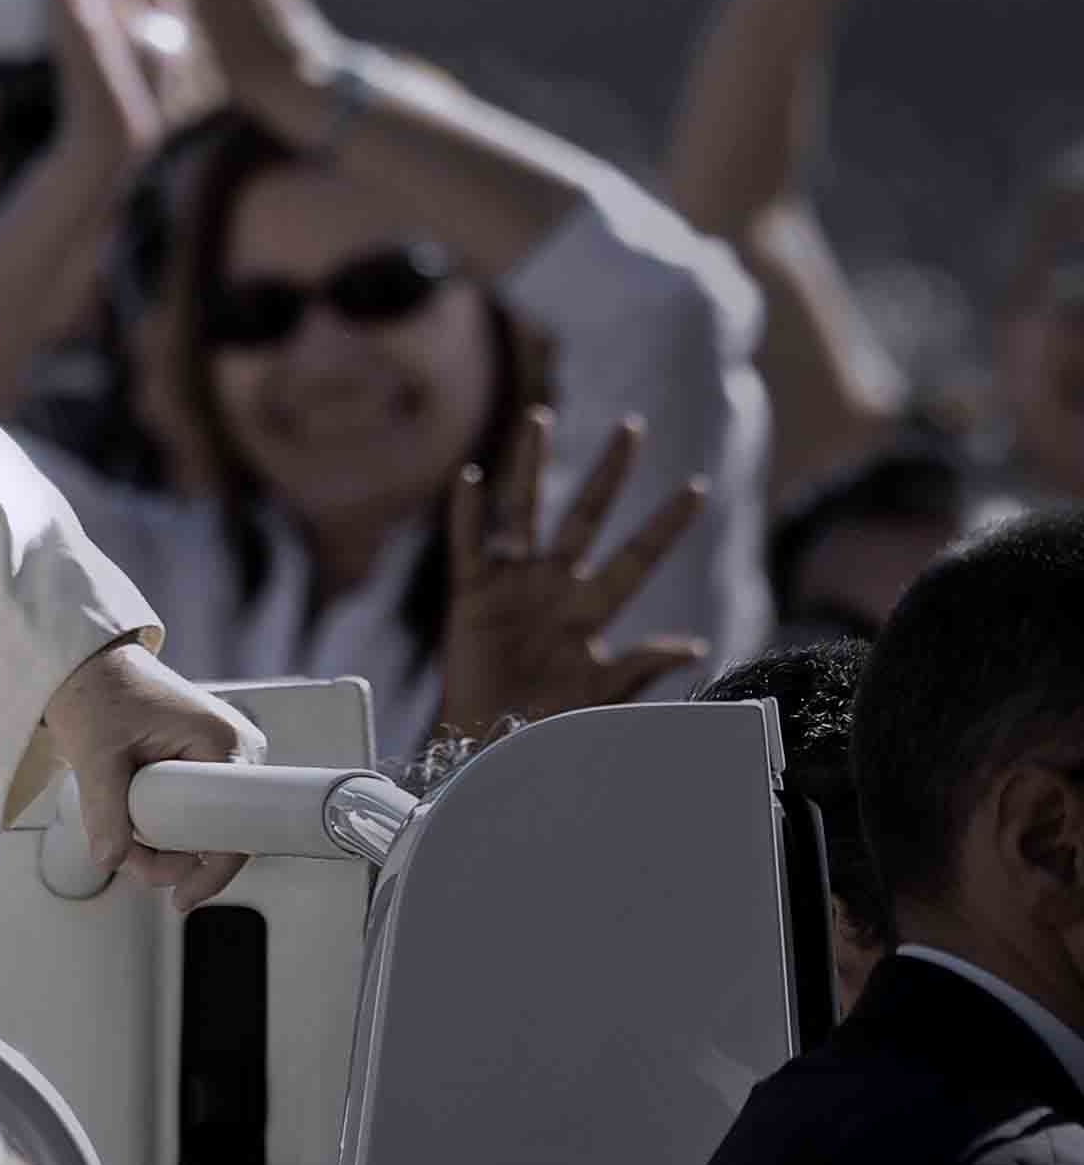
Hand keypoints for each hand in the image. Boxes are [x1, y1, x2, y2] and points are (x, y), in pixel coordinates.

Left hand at [41, 638, 266, 909]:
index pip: (236, 828)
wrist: (90, 665)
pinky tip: (134, 825)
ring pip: (204, 827)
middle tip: (125, 857)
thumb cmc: (98, 691)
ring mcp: (223, 757)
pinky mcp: (205, 764)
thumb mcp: (95, 753)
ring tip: (118, 835)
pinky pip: (195, 811)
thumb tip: (110, 859)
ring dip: (162, 845)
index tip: (180, 895)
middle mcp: (235, 750)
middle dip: (171, 858)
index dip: (209, 869)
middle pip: (219, 834)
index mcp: (222, 742)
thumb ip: (103, 810)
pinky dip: (164, 826)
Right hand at [435, 407, 710, 743]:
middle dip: (609, 474)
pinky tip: (471, 478)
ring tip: (541, 420)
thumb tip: (695, 645)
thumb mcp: (604, 699)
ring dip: (532, 467)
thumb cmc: (551, 726)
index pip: (636, 557)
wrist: (491, 744)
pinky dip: (467, 514)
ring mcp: (513, 586)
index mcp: (591, 612)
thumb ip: (641, 668)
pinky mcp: (472, 596)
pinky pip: (469, 546)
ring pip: (526, 513)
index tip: (696, 487)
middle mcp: (556, 587)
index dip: (665, 525)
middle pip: (587, 517)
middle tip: (632, 428)